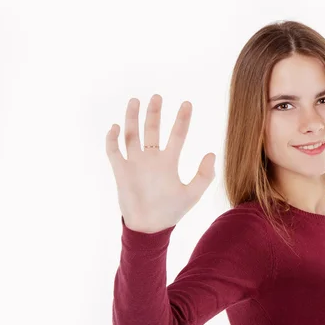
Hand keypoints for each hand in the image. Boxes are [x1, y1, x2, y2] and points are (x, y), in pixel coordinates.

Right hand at [105, 95, 215, 232]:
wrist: (149, 228)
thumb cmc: (170, 212)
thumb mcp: (192, 194)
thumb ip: (204, 175)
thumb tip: (212, 153)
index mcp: (169, 161)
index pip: (177, 135)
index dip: (182, 119)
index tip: (187, 103)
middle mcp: (152, 158)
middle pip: (152, 129)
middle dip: (154, 113)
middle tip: (157, 96)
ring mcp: (135, 163)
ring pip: (132, 135)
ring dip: (132, 118)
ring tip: (135, 101)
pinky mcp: (121, 170)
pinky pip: (114, 151)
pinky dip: (113, 139)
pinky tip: (116, 127)